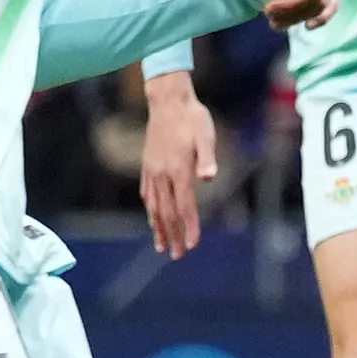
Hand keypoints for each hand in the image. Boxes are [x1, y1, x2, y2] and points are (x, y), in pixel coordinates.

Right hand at [137, 75, 220, 259]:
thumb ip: (206, 158)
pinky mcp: (148, 165)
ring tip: (161, 245)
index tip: (192, 245)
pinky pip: (148, 193)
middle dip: (173, 235)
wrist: (167, 101)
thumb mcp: (206, 135)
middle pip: (168, 212)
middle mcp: (162, 174)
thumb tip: (209, 178)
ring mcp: (152, 171)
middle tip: (177, 256)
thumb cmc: (192, 118)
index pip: (184, 206)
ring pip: (154, 206)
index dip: (189, 227)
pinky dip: (151, 208)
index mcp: (178, 170)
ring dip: (159, 227)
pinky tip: (153, 216)